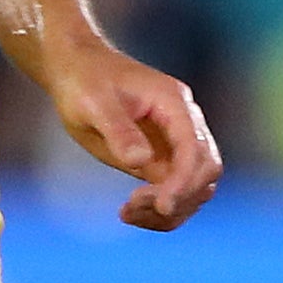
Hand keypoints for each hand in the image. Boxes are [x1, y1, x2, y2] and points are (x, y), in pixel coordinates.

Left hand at [44, 40, 223, 230]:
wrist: (76, 70)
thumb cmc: (83, 81)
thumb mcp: (93, 103)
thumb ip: (119, 131)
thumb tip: (141, 161)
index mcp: (173, 102)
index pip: (194, 147)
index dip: (184, 180)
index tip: (161, 206)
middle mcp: (184, 122)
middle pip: (206, 169)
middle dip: (178, 196)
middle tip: (132, 206)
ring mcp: (175, 142)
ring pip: (196, 186)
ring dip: (170, 209)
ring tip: (127, 212)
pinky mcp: (163, 159)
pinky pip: (175, 191)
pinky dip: (159, 209)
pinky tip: (129, 212)